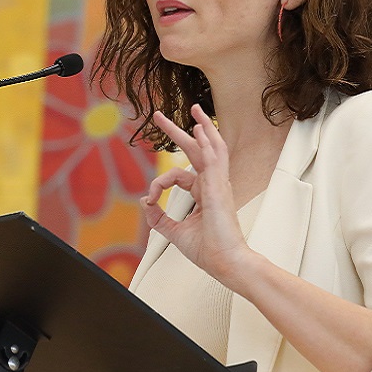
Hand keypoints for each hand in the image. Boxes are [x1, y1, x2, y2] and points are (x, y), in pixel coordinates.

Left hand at [140, 104, 251, 283]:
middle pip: (196, 150)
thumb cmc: (208, 250)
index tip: (150, 199)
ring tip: (194, 109)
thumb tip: (145, 203)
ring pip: (212, 147)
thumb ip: (159, 218)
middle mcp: (212, 185)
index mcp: (204, 193)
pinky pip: (214, 157)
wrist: (226, 263)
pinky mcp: (218, 187)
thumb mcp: (175, 232)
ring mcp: (218, 184)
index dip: (158, 183)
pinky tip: (199, 127)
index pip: (177, 175)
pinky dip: (207, 141)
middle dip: (178, 132)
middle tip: (161, 116)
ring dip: (202, 127)